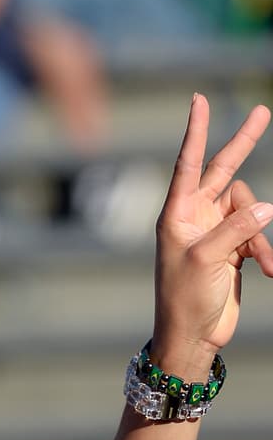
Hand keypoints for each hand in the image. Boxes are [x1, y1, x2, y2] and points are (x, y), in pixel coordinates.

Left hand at [153, 94, 272, 370]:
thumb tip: (267, 206)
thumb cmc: (185, 301)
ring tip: (263, 262)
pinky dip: (266, 250)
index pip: (188, 164)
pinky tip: (271, 270)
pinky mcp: (232, 249)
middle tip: (263, 111)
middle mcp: (194, 218)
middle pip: (223, 171)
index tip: (199, 99)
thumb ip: (237, 228)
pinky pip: (257, 235)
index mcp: (177, 215)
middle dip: (243, 144)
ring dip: (261, 235)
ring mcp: (215, 232)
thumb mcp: (207, 260)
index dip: (196, 131)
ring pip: (250, 210)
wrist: (192, 339)